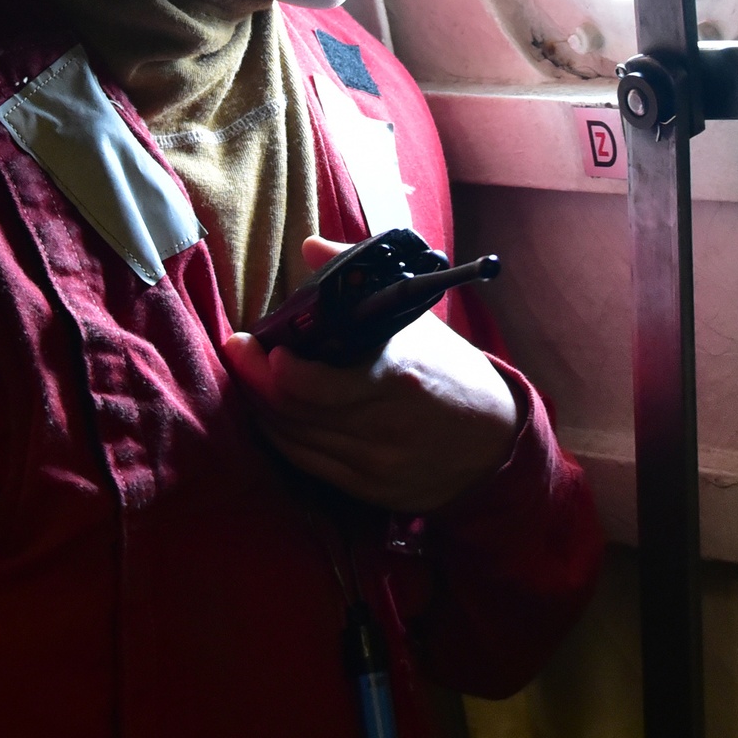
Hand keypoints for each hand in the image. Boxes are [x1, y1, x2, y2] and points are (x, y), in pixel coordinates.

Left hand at [223, 236, 520, 510]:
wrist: (497, 441)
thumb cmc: (451, 369)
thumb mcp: (415, 317)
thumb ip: (358, 278)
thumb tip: (310, 246)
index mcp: (396, 376)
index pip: (315, 384)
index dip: (272, 366)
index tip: (251, 339)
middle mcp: (383, 425)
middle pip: (295, 411)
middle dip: (255, 380)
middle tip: (239, 351)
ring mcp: (375, 463)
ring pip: (294, 441)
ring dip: (262, 408)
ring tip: (249, 377)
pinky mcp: (369, 491)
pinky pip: (307, 466)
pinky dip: (282, 437)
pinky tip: (272, 414)